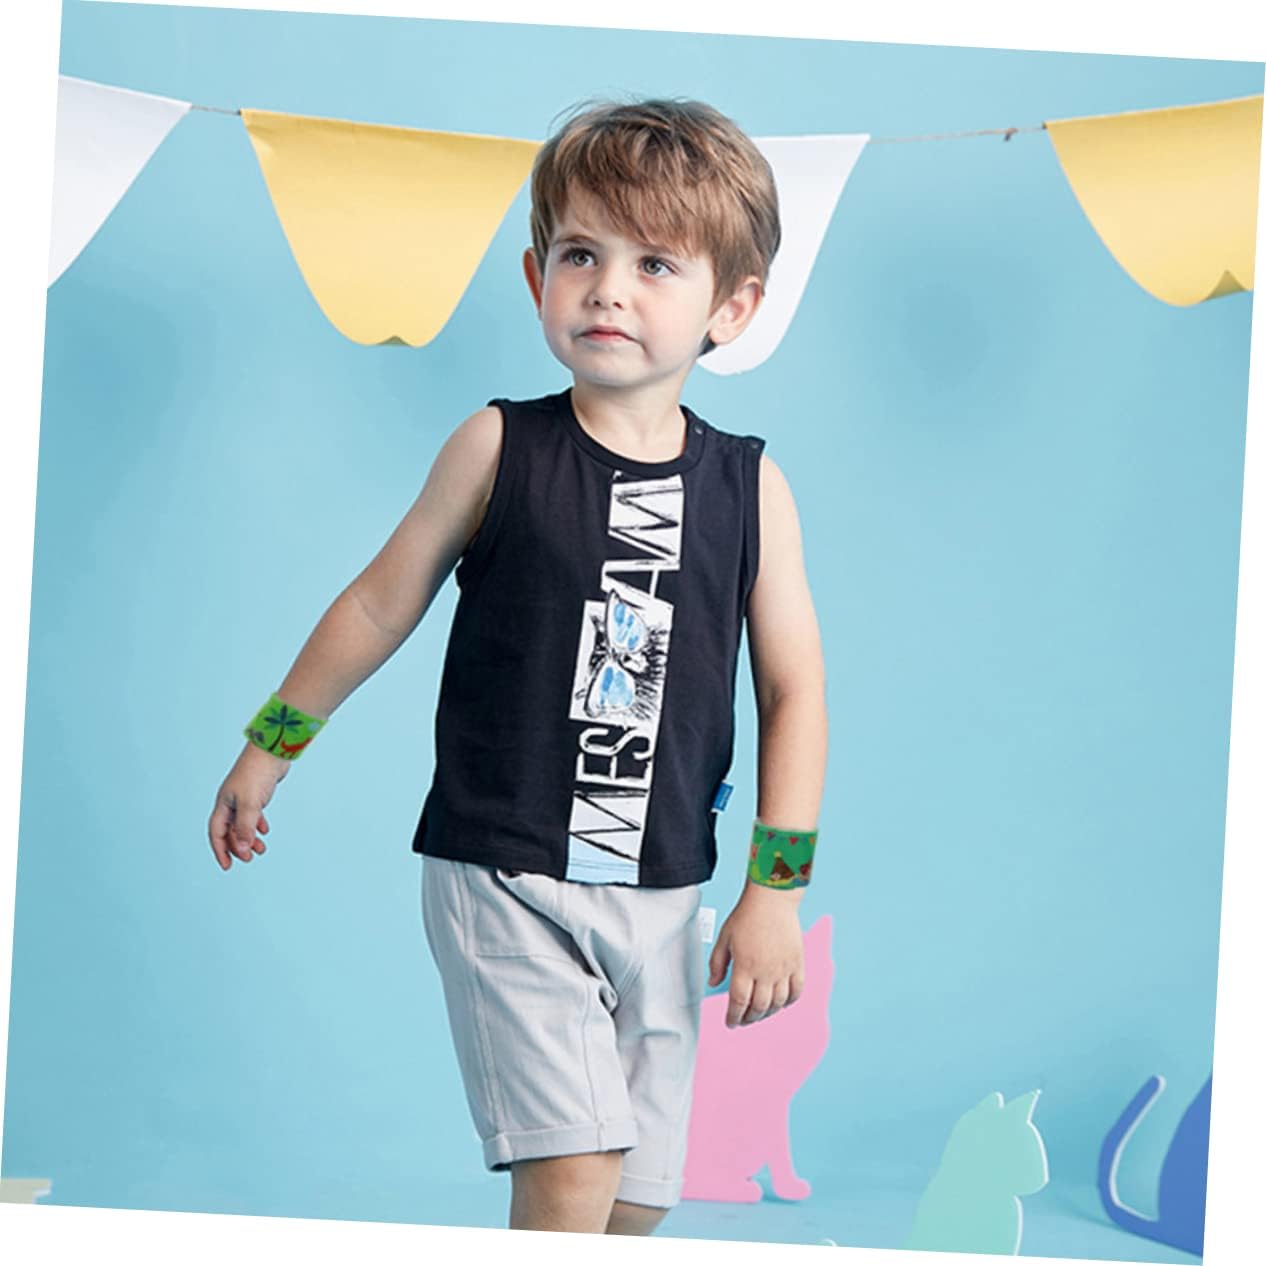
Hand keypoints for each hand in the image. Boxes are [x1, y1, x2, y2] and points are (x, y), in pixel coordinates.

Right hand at [208, 742, 289, 870]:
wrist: (272, 749)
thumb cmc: (257, 772)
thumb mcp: (250, 804)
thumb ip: (246, 827)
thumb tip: (243, 850)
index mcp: (223, 804)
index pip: (216, 833)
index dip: (220, 850)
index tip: (227, 866)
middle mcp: (230, 801)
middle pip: (229, 831)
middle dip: (238, 847)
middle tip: (250, 858)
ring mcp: (243, 797)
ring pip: (242, 823)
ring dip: (250, 838)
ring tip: (261, 849)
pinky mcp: (256, 793)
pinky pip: (253, 814)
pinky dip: (257, 824)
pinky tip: (265, 830)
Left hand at [708, 883, 804, 1026]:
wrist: (772, 900)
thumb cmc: (747, 915)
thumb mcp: (724, 938)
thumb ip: (717, 963)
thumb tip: (713, 983)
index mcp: (744, 966)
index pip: (739, 1002)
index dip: (734, 1016)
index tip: (730, 1022)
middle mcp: (765, 971)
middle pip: (758, 1007)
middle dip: (749, 1019)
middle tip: (743, 1020)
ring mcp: (784, 969)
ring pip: (778, 1003)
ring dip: (767, 1013)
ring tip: (759, 1013)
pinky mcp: (797, 963)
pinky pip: (797, 991)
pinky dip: (789, 1002)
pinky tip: (781, 1003)